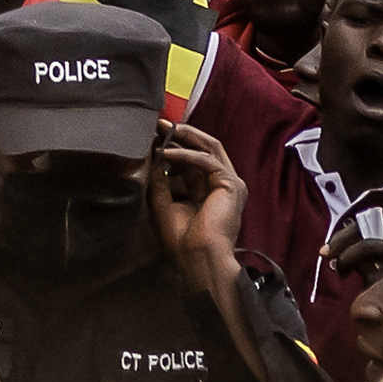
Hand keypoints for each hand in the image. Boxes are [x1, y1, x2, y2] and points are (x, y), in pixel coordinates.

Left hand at [149, 118, 246, 287]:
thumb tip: (153, 153)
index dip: (173, 143)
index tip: (152, 133)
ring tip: (163, 130)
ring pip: (210, 147)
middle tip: (158, 123)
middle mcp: (219, 184)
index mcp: (206, 189)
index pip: (192, 157)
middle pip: (204, 147)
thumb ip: (160, 177)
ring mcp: (228, 184)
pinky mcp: (230, 185)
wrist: (196, 258)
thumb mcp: (162, 200)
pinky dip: (187, 154)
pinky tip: (166, 154)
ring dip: (185, 136)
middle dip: (180, 133)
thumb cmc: (180, 238)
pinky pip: (208, 160)